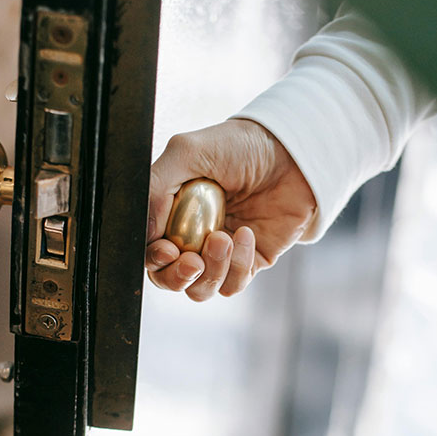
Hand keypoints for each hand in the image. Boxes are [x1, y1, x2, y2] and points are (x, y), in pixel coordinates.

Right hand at [146, 119, 315, 300]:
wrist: (291, 153)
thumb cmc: (239, 146)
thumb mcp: (188, 153)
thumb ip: (157, 187)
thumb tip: (144, 231)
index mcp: (170, 213)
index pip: (149, 251)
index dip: (153, 259)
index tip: (167, 249)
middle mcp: (191, 237)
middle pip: (169, 279)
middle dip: (176, 277)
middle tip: (192, 261)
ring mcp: (220, 253)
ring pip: (200, 289)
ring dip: (210, 271)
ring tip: (223, 238)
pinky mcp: (249, 262)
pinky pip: (234, 284)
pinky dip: (238, 265)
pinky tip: (246, 233)